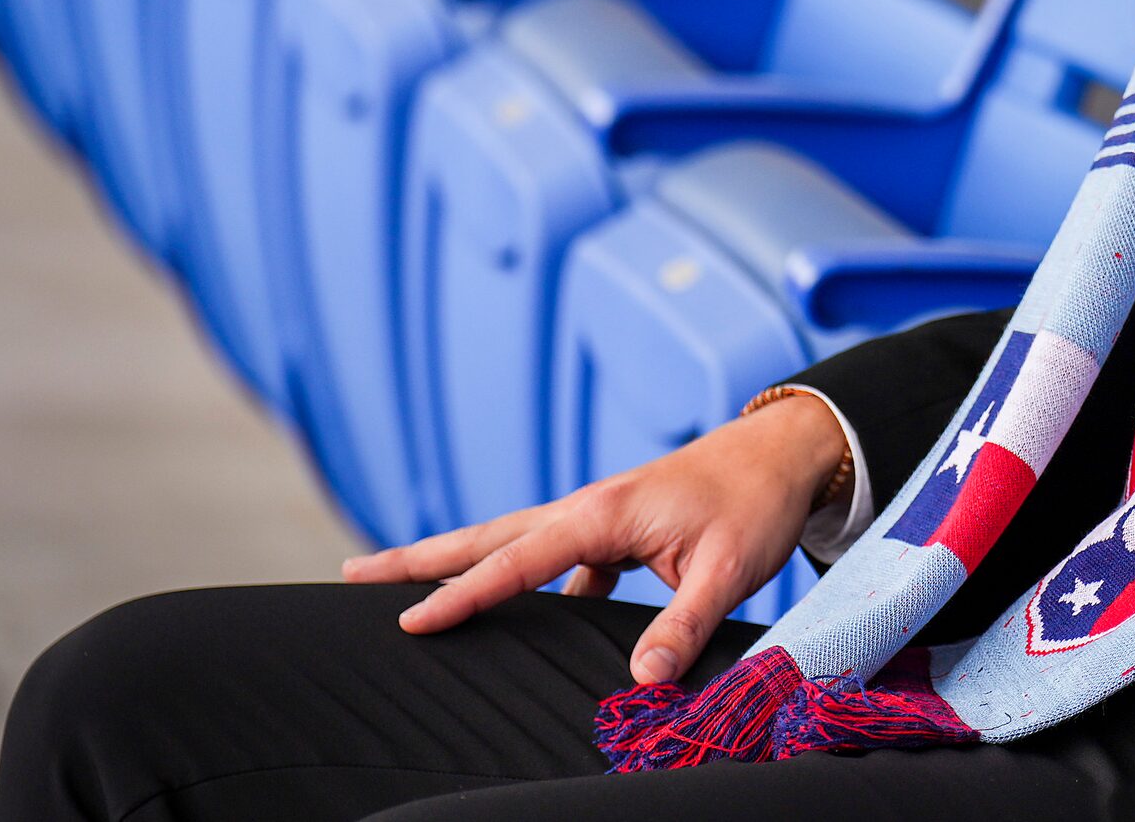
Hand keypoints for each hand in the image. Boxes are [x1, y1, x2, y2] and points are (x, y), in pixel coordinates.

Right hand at [341, 394, 847, 685]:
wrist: (786, 452)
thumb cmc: (756, 503)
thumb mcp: (728, 569)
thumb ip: (683, 626)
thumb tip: (641, 682)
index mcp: (603, 513)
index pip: (516, 560)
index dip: (461, 593)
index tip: (408, 622)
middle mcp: (588, 509)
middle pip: (488, 538)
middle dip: (419, 559)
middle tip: (348, 577)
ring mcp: (599, 519)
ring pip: (515, 546)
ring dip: (463, 566)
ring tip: (408, 594)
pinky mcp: (615, 531)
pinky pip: (554, 560)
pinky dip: (523, 580)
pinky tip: (520, 615)